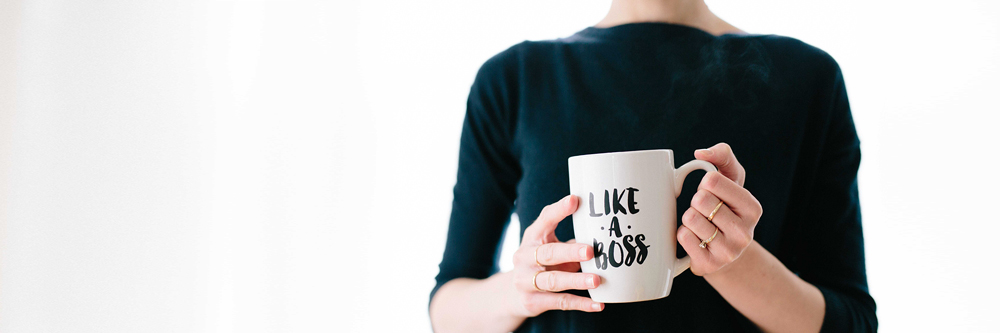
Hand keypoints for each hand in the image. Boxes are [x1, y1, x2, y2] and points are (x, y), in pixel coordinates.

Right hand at [507, 195, 604, 316]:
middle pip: (548, 253)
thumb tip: (604, 233)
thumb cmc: (541, 263)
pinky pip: (560, 302)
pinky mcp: (532, 302)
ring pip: (553, 280)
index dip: (559, 210)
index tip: (575, 200)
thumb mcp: (550, 246)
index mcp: (532, 238)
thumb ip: (570, 240)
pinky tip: (598, 304)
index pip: (544, 220)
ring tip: (597, 280)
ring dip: (576, 280)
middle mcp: (524, 258)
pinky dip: (581, 304)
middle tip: (590, 251)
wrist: (512, 294)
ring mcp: (525, 281)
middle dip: (570, 252)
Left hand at [677, 143, 762, 275]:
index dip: (705, 184)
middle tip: (705, 211)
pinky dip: (682, 234)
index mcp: (752, 208)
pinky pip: (683, 237)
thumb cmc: (725, 207)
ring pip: (690, 218)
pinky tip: (695, 239)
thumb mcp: (731, 179)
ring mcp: (728, 252)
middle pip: (700, 200)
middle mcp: (745, 232)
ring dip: (689, 218)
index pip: (712, 181)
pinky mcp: (710, 265)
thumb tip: (701, 153)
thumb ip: (722, 156)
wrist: (724, 250)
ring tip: (701, 225)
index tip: (712, 193)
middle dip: (696, 202)